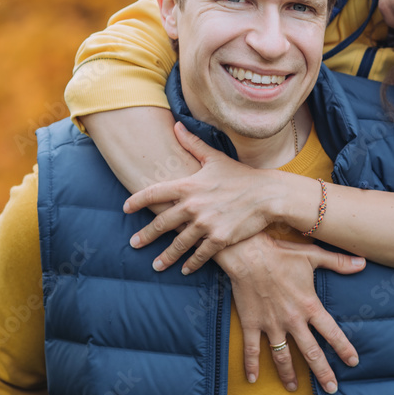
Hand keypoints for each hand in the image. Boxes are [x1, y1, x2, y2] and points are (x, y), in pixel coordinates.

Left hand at [125, 122, 286, 273]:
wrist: (267, 195)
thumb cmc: (240, 175)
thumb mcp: (215, 158)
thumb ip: (192, 144)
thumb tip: (176, 125)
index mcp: (189, 185)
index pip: (154, 193)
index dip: (137, 200)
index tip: (126, 208)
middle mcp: (193, 206)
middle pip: (162, 223)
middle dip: (146, 236)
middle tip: (134, 244)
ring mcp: (206, 224)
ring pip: (179, 243)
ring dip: (166, 256)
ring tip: (156, 265)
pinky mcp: (220, 238)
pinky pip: (200, 254)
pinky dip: (191, 263)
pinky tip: (185, 269)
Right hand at [213, 233, 364, 393]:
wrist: (249, 253)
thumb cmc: (281, 253)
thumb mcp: (313, 255)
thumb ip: (338, 262)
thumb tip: (362, 263)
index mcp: (309, 306)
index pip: (331, 333)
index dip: (344, 348)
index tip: (353, 362)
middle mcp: (292, 320)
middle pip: (311, 353)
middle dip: (322, 373)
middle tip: (332, 389)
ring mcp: (271, 324)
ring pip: (282, 356)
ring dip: (288, 374)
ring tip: (294, 388)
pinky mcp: (251, 324)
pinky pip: (251, 349)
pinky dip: (251, 365)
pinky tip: (252, 379)